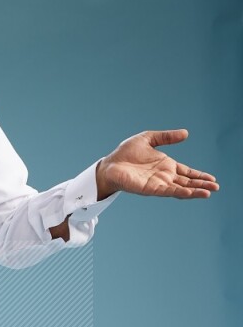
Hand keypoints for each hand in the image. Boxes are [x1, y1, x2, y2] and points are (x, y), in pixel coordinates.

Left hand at [96, 130, 218, 199]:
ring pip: (180, 189)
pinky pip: (167, 191)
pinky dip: (179, 192)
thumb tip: (186, 133)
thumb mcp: (149, 139)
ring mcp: (158, 183)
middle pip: (187, 182)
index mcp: (166, 165)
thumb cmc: (126, 153)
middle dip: (201, 185)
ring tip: (208, 193)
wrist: (109, 164)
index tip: (212, 179)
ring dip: (194, 191)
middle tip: (216, 188)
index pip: (187, 172)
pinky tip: (190, 193)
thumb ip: (167, 137)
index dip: (199, 176)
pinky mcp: (150, 188)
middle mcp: (164, 176)